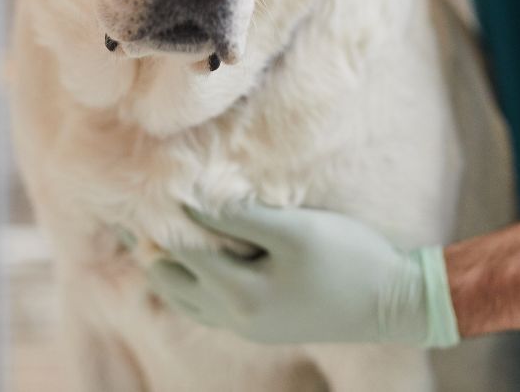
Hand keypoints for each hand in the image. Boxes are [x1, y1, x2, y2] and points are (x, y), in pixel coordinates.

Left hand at [145, 203, 459, 346]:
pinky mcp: (263, 325)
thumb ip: (240, 218)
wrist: (393, 303)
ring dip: (167, 268)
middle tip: (126, 216)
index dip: (157, 219)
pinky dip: (191, 281)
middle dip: (149, 248)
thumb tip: (191, 201)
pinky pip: (209, 305)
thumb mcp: (295, 231)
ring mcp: (248, 326)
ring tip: (147, 238)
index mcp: (239, 295)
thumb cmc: (348, 259)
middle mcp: (235, 317)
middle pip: (173, 282)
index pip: (180, 252)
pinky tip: (195, 261)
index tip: (135, 192)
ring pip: (187, 298)